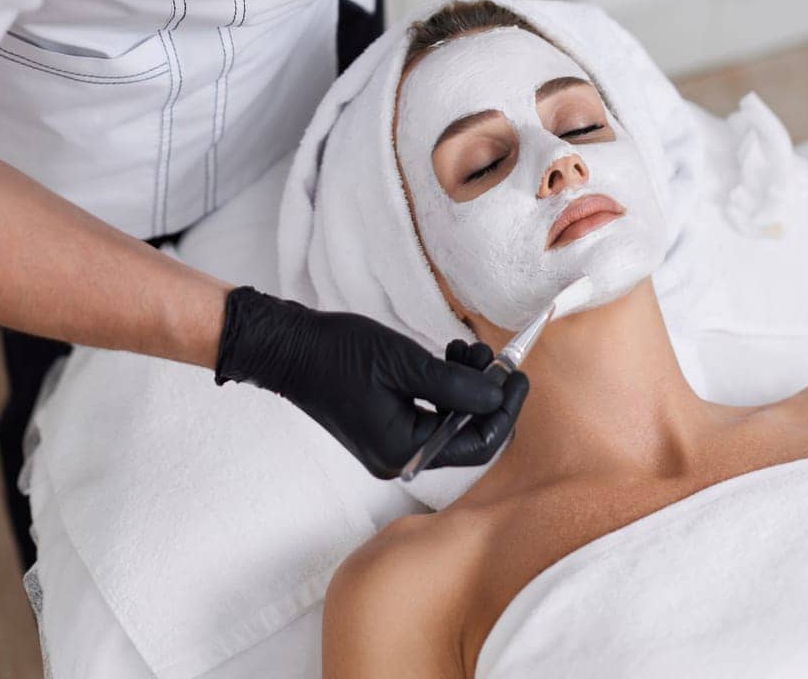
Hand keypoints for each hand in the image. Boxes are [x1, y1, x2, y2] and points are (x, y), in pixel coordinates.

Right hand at [214, 286, 528, 478]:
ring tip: (464, 348)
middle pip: (464, 435)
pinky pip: (428, 414)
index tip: (518, 375)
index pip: (477, 444)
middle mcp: (399, 459)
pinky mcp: (381, 426)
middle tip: (491, 355)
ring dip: (464, 386)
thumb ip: (456, 386)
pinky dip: (443, 388)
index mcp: (405, 452)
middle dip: (484, 394)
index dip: (504, 411)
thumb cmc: (340, 353)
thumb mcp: (405, 364)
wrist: (289, 348)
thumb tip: (497, 396)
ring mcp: (388, 445)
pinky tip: (444, 357)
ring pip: (448, 421)